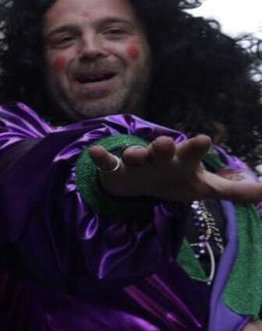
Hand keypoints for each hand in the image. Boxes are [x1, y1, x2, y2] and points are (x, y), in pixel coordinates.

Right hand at [89, 135, 261, 204]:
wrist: (138, 183)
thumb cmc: (174, 180)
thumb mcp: (204, 187)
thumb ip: (234, 190)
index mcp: (183, 160)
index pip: (193, 152)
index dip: (197, 147)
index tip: (205, 140)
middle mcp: (161, 157)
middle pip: (164, 149)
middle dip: (165, 146)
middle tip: (167, 141)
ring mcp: (138, 163)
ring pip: (136, 155)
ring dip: (134, 154)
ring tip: (133, 154)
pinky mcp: (117, 170)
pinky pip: (108, 164)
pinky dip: (102, 159)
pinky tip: (95, 152)